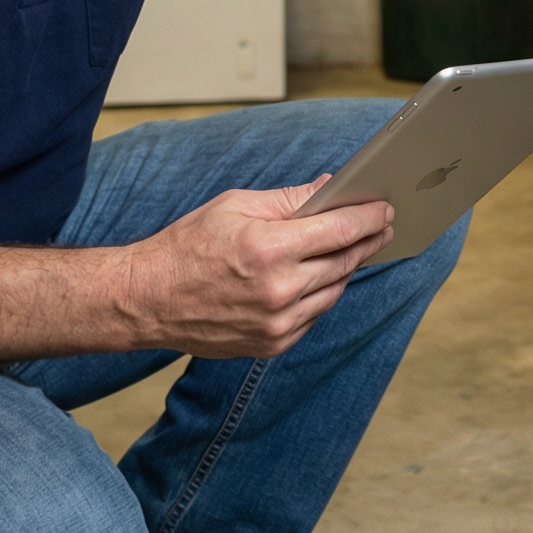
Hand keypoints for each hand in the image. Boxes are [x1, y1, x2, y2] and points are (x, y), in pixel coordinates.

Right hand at [117, 180, 393, 358]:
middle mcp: (279, 291)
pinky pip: (314, 315)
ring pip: (334, 290)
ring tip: (355, 247)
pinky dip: (322, 293)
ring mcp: (277, 324)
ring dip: (347, 267)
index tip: (385, 208)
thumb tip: (329, 188)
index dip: (369, 217)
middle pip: (345, 262)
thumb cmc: (187, 246)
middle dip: (368, 240)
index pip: (340, 231)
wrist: (147, 300)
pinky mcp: (272, 344)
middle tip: (383, 225)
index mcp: (270, 249)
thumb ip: (289, 199)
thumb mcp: (235, 206)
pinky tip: (321, 276)